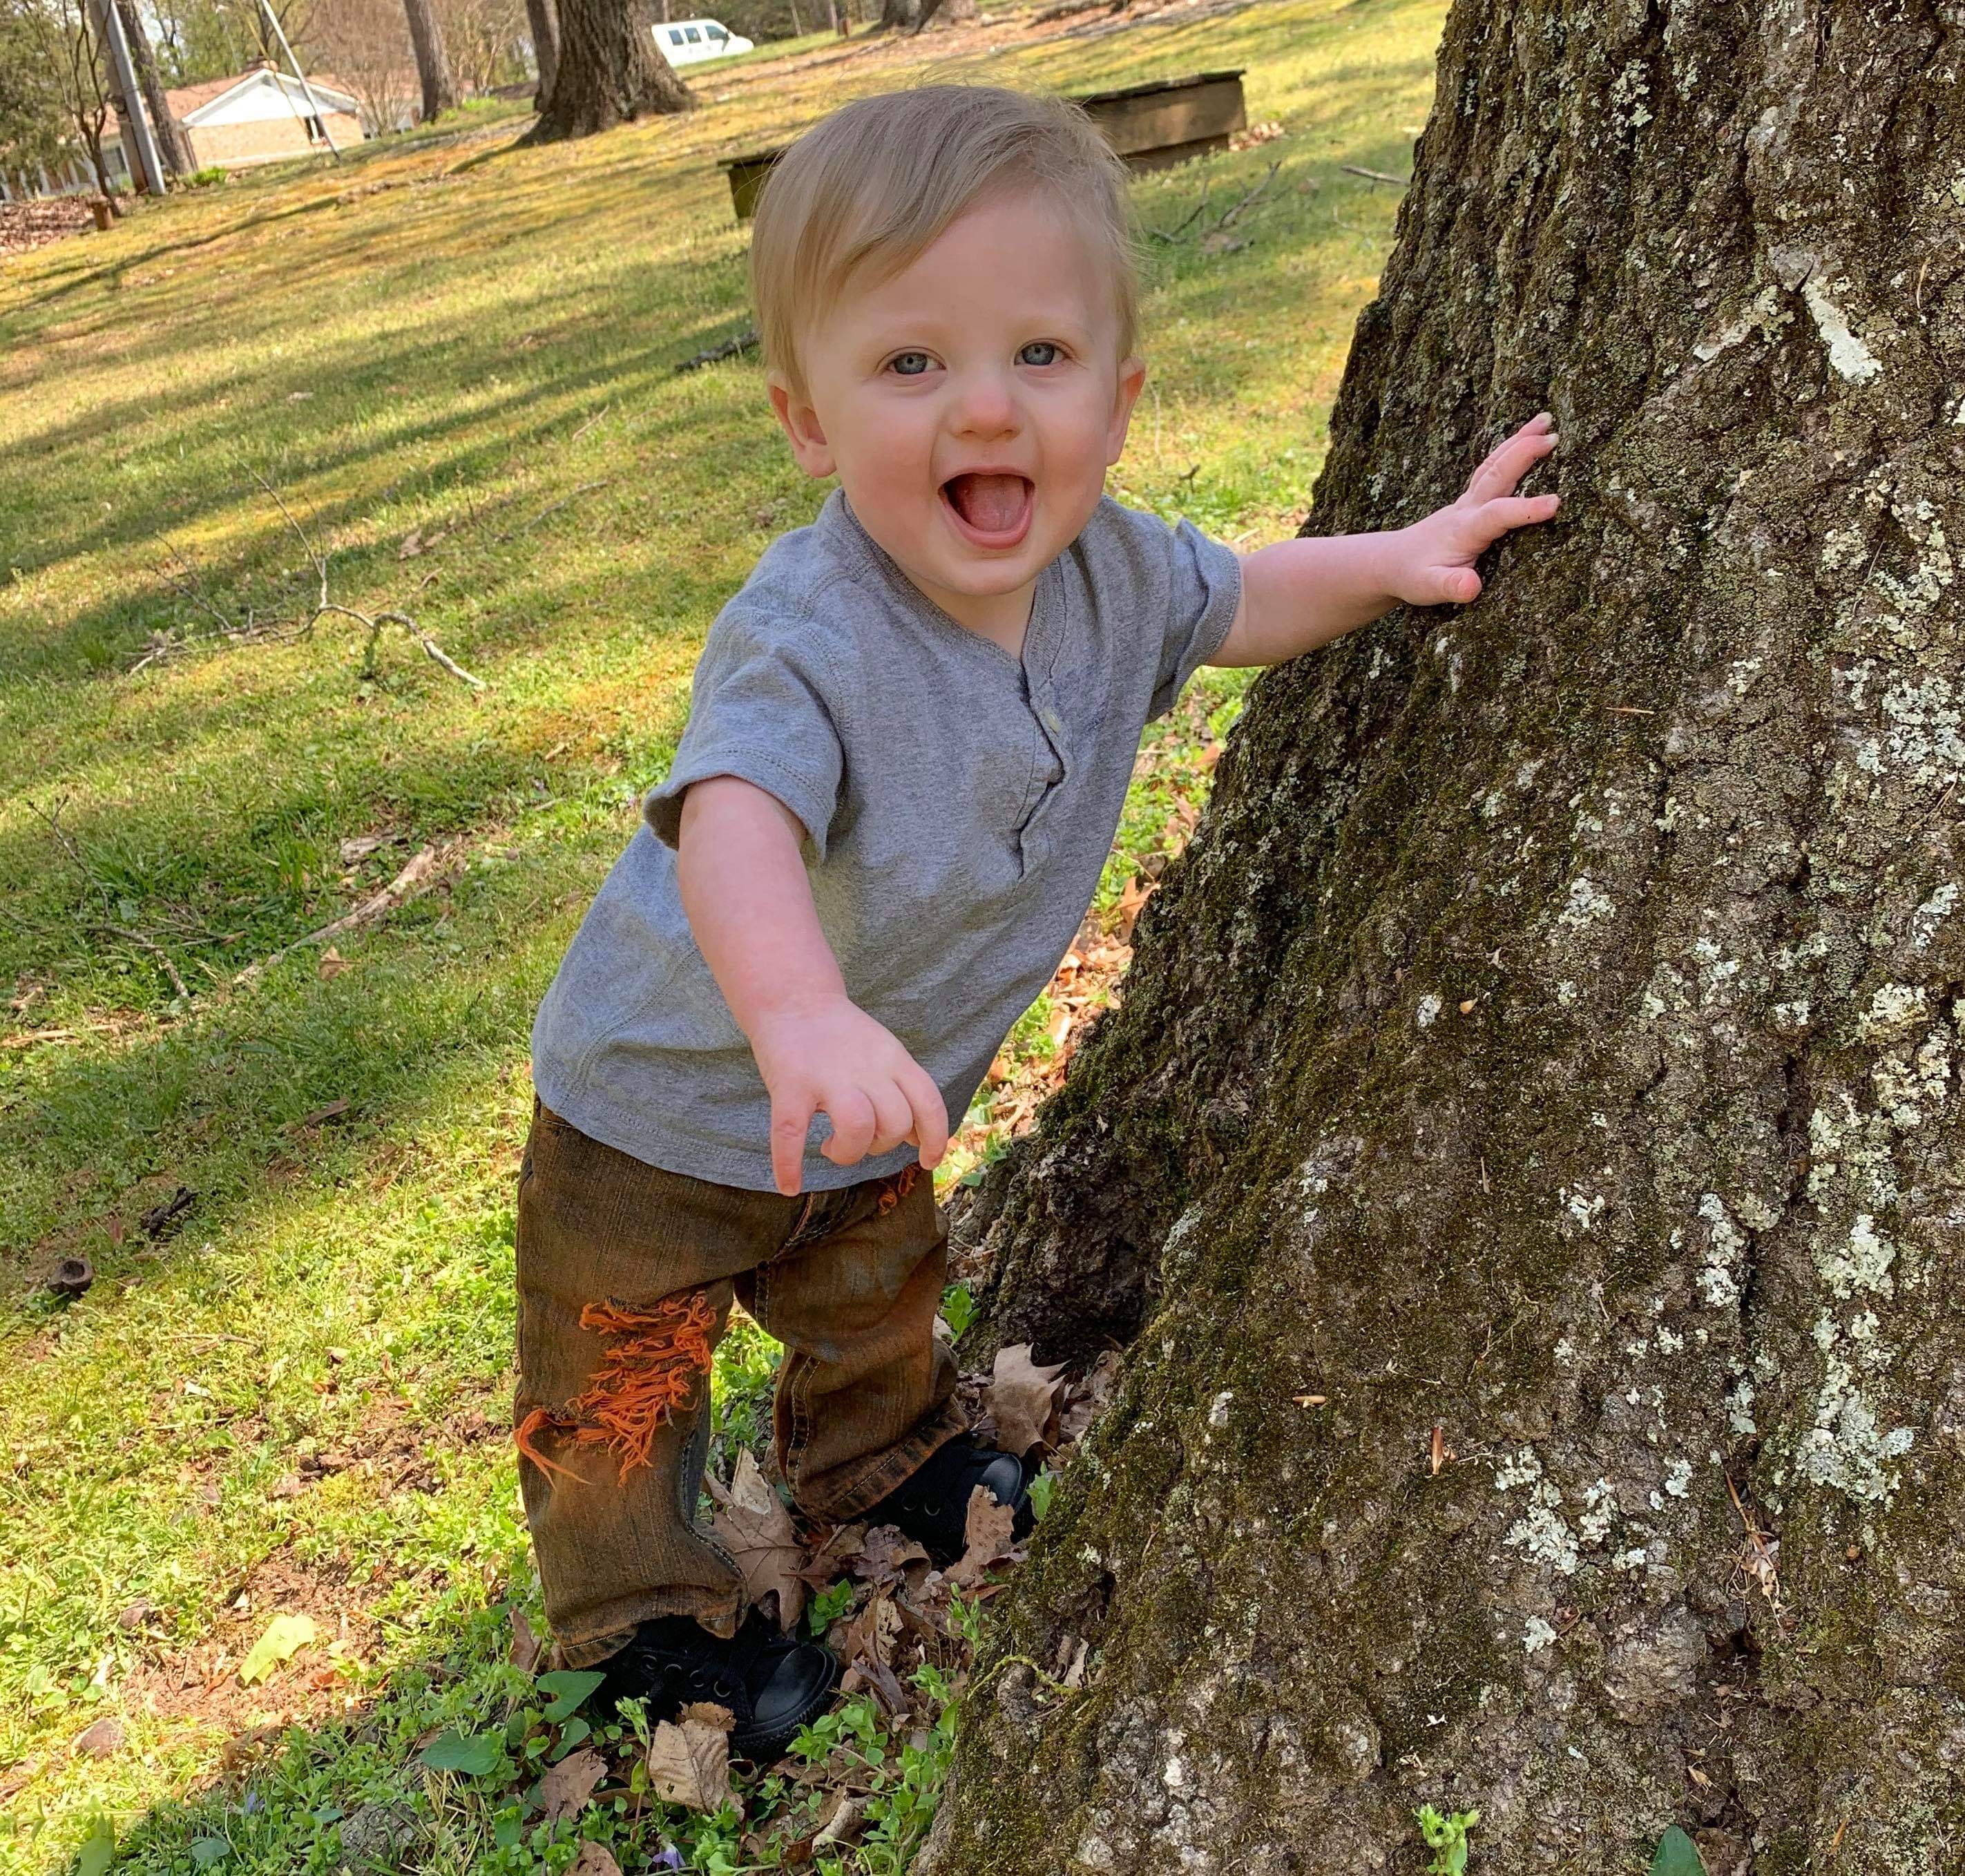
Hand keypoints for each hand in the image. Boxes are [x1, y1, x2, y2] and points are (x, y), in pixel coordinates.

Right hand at [747, 994, 949, 1196]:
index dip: (936, 1137)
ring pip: (857, 1129)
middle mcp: (866, 1068)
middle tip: (859, 1140)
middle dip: (881, 1146)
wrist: (794, 997)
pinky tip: (790, 1185)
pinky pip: (791, 1133)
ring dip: (849, 1153)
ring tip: (833, 1147)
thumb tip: (919, 1138)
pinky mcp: (790, 1085)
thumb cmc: (841, 1036)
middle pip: (895, 1123)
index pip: (929, 1102)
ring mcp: (827, 1077)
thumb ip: (903, 1089)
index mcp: (893, 1060)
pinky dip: (789, 1164)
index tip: (927, 1160)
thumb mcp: (885, 1052)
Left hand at [1391, 413, 1560, 606]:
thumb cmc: (1413, 577)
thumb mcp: (1428, 589)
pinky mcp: (1469, 501)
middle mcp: (1466, 509)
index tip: (1556, 503)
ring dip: (1518, 441)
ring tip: (1545, 420)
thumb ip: (1450, 587)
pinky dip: (1509, 450)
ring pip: (1493, 465)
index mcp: (1464, 530)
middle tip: (1554, 436)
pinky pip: (1491, 469)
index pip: (1497, 515)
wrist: (1391, 562)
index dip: (1525, 509)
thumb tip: (1471, 586)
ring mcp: (1467, 502)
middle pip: (1495, 475)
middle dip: (1523, 454)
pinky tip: (1525, 438)